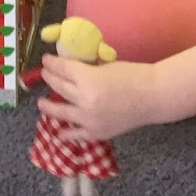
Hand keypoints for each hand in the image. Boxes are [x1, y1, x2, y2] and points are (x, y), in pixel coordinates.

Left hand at [37, 55, 158, 139]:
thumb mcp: (107, 65)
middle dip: (49, 78)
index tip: (45, 61)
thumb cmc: (134, 75)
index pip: (63, 69)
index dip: (52, 63)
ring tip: (41, 103)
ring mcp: (88, 120)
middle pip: (59, 87)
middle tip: (44, 74)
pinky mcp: (96, 133)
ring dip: (49, 106)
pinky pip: (76, 135)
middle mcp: (84, 100)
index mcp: (88, 79)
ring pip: (61, 113)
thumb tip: (73, 68)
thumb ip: (88, 69)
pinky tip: (59, 132)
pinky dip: (66, 133)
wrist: (153, 97)